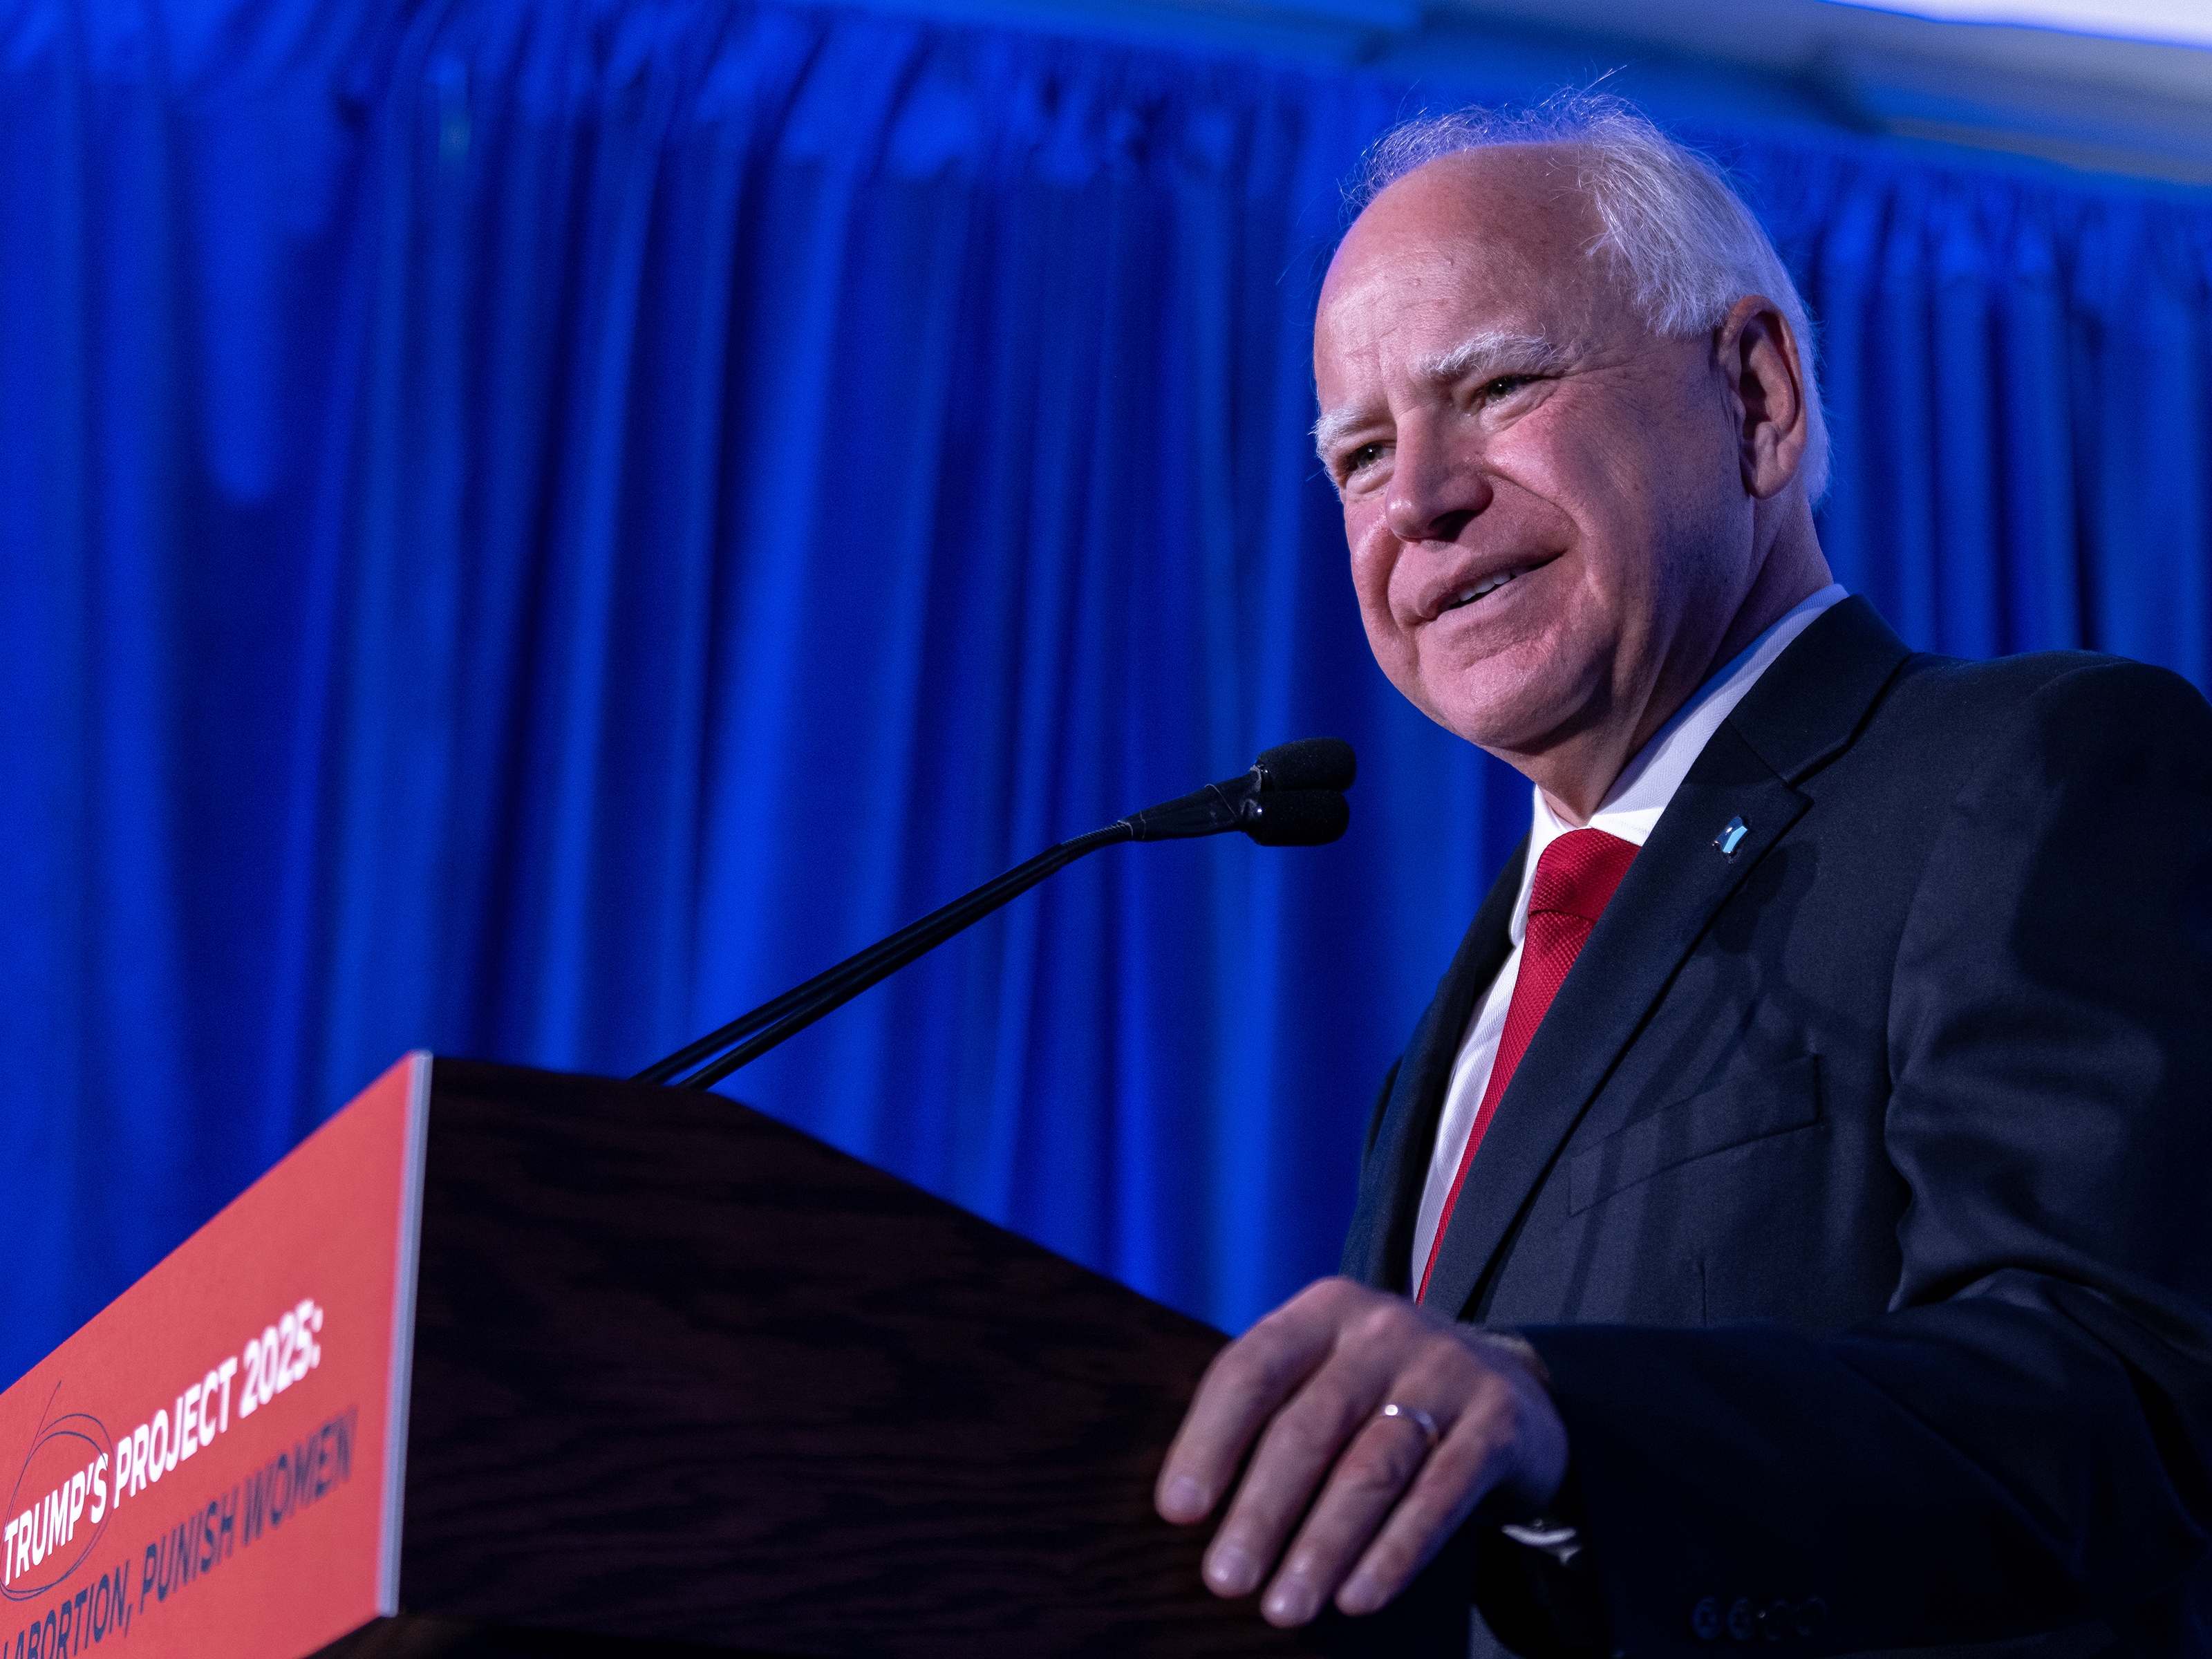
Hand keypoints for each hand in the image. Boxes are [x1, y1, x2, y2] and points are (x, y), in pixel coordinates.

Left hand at [1154, 1276, 1567, 1625]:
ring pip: (1370, 1469)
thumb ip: (1272, 1414)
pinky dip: (1394, 1553)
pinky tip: (1358, 1597)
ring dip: (1321, 1547)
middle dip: (1261, 1511)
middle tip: (1225, 1579)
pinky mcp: (1496, 1422)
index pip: (1251, 1370)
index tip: (1178, 1511)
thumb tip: (1192, 1510)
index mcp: (1323, 1311)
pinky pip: (1438, 1497)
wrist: (1511, 1385)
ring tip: (1284, 1606)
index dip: (1209, 1441)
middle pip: (1308, 1428)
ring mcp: (1445, 1371)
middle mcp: (1383, 1330)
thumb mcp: (1329, 1374)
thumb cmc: (1382, 1393)